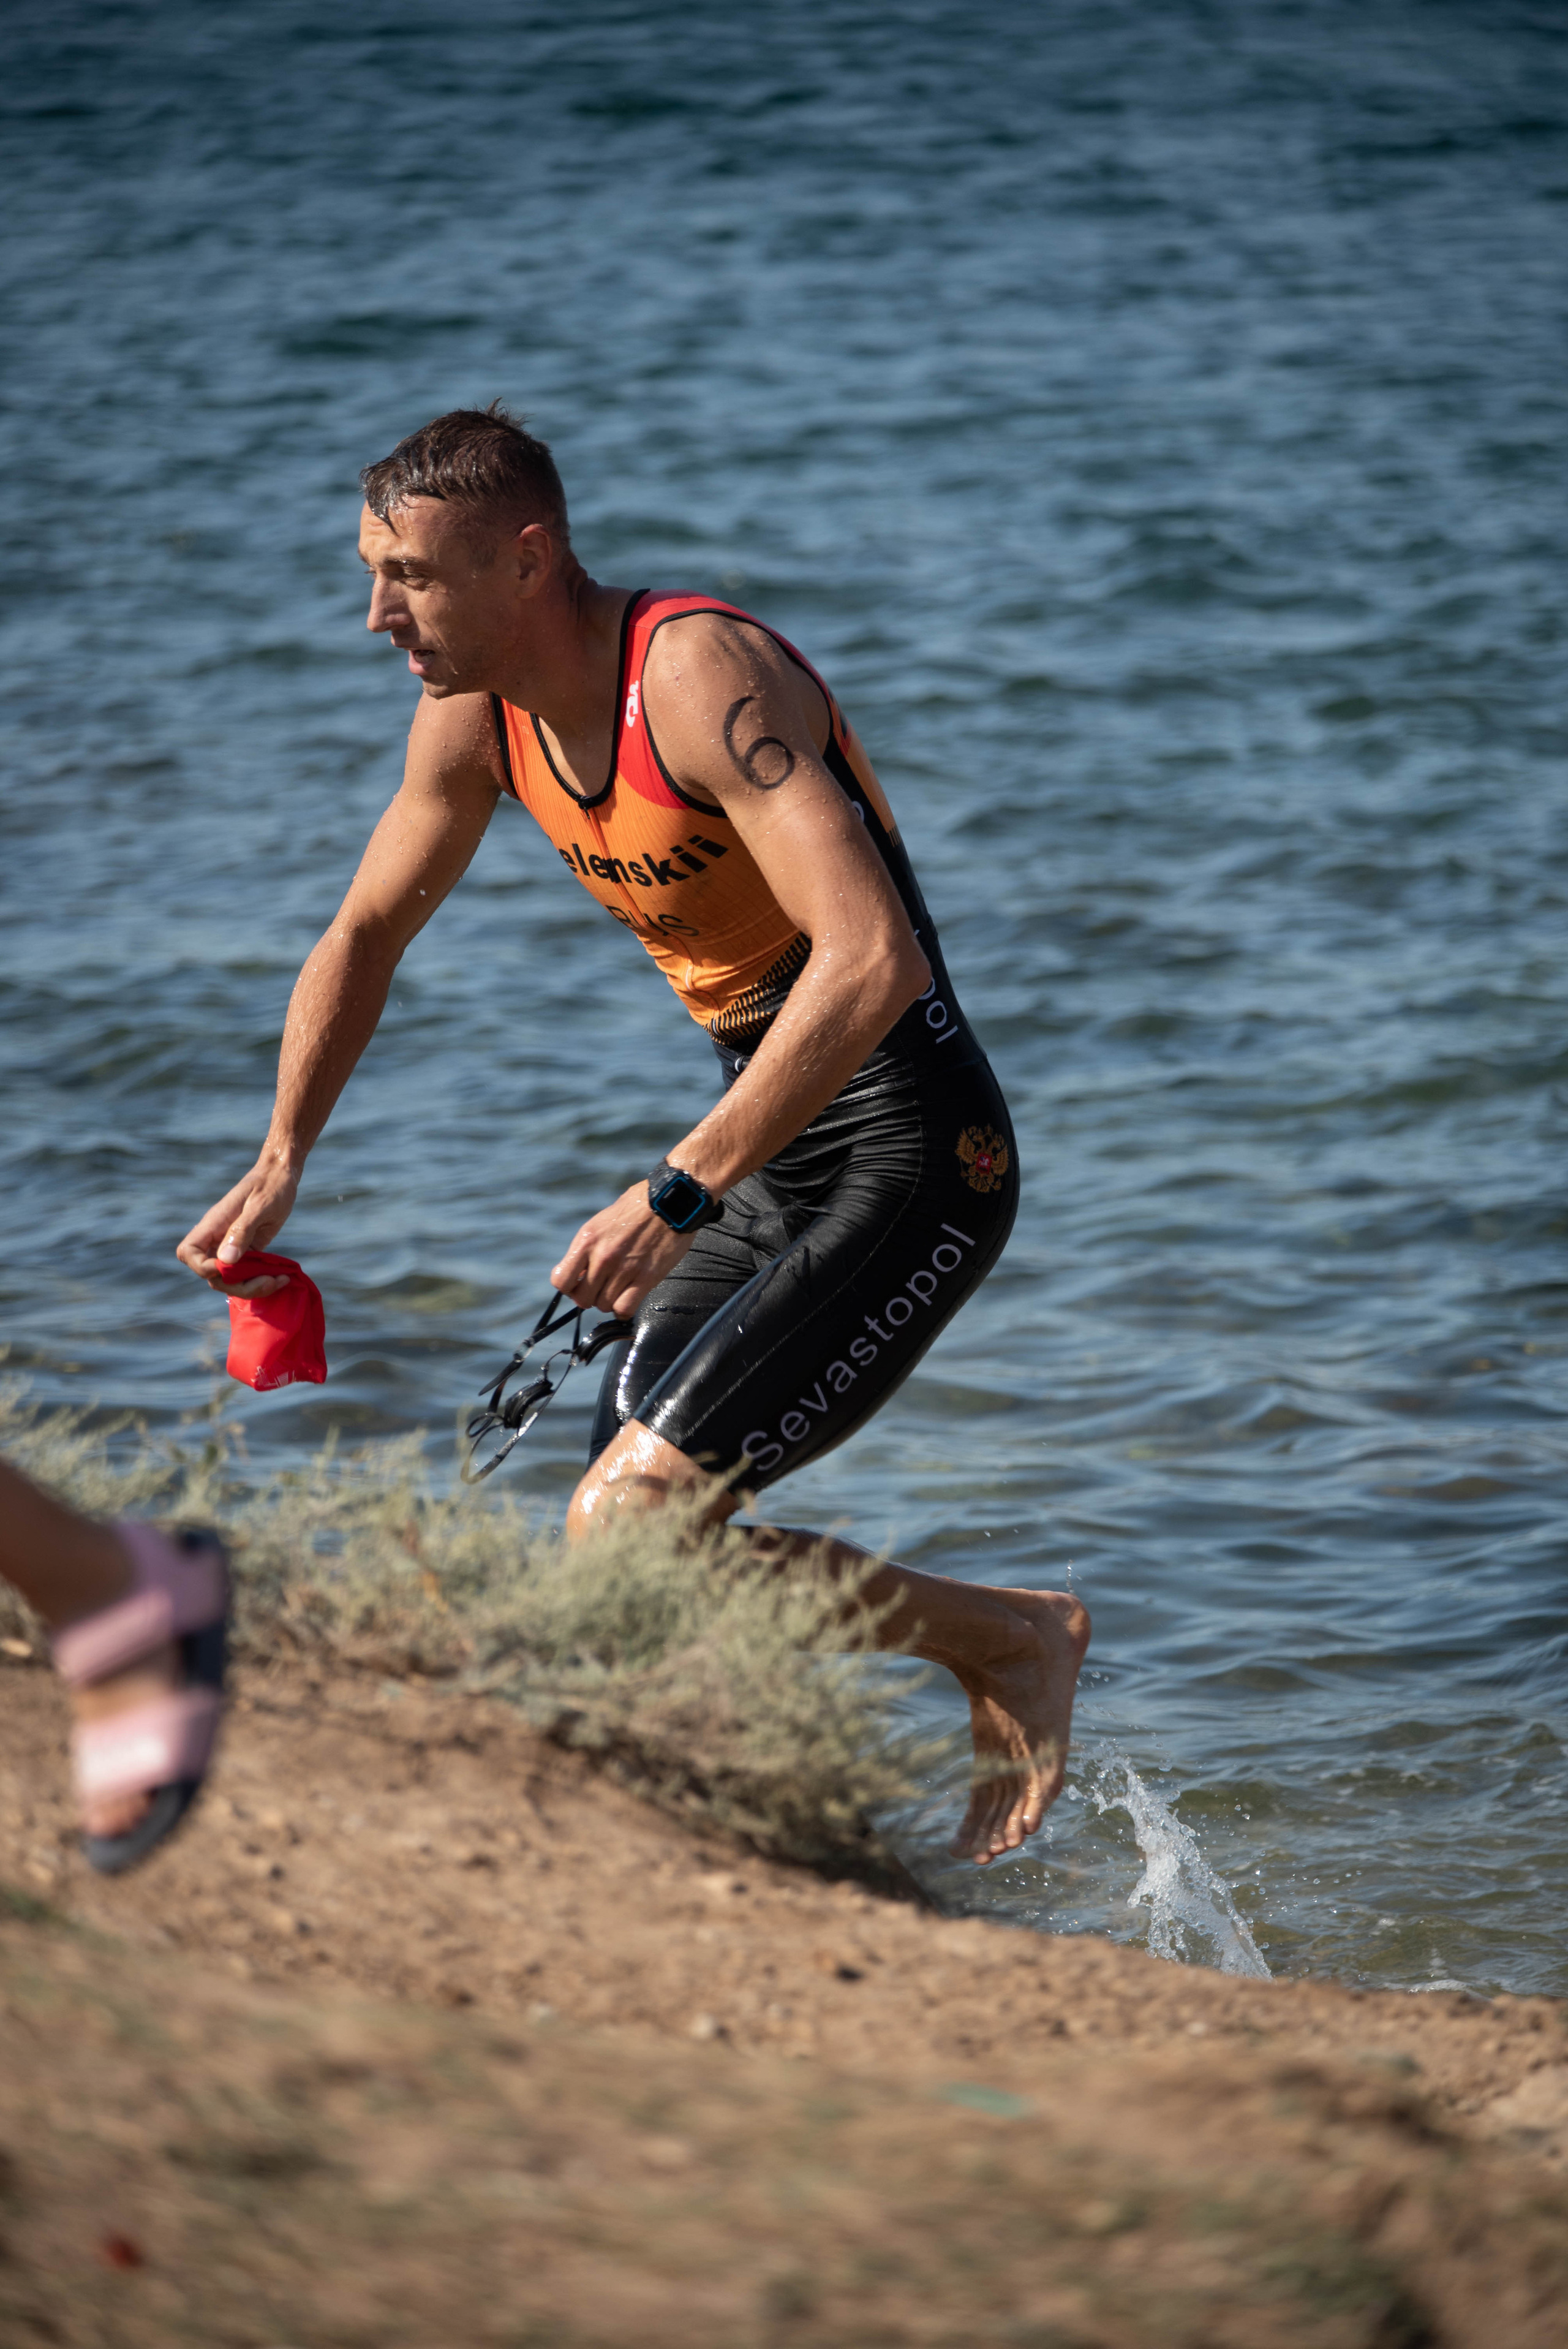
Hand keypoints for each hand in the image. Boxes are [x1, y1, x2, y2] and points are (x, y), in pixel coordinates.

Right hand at [176, 1159, 299, 1297]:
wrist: (282, 1175)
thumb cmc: (271, 1185)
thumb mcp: (260, 1206)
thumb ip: (242, 1231)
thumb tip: (224, 1261)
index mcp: (214, 1224)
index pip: (188, 1253)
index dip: (202, 1267)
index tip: (229, 1267)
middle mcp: (218, 1237)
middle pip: (210, 1274)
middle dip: (236, 1285)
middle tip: (268, 1281)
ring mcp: (232, 1246)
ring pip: (228, 1279)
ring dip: (251, 1287)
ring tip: (279, 1280)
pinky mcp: (247, 1251)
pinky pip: (246, 1274)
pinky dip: (260, 1281)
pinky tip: (281, 1278)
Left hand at [551, 1183, 693, 1316]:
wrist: (670, 1201)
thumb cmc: (636, 1208)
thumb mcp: (601, 1222)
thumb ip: (587, 1249)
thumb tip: (579, 1274)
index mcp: (587, 1240)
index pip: (561, 1281)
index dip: (569, 1287)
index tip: (579, 1282)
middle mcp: (602, 1256)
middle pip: (582, 1299)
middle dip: (589, 1297)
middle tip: (601, 1287)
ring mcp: (624, 1269)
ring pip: (603, 1306)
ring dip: (609, 1301)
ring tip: (619, 1287)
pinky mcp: (646, 1278)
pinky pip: (625, 1309)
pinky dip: (624, 1309)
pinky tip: (629, 1297)